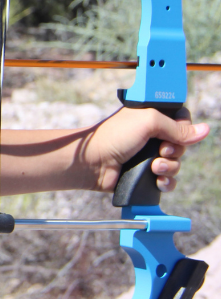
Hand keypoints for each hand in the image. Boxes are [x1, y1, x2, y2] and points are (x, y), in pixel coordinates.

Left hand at [86, 107, 209, 193]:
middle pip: (182, 144)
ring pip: (177, 163)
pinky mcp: (146, 174)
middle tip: (160, 150)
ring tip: (153, 166)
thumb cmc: (114, 136)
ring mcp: (149, 155)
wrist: (94, 162)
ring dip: (169, 167)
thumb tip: (204, 130)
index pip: (181, 120)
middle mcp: (151, 135)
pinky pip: (168, 180)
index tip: (175, 132)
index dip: (183, 128)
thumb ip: (177, 127)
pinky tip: (156, 180)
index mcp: (151, 116)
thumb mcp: (148, 122)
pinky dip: (166, 182)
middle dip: (175, 150)